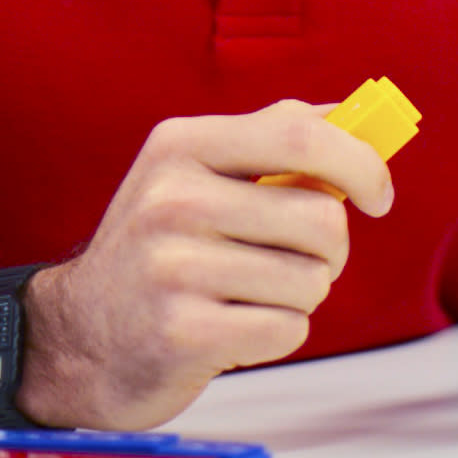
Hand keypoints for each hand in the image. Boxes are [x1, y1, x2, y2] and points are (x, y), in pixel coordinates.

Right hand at [16, 101, 393, 428]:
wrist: (79, 336)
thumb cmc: (163, 248)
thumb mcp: (200, 173)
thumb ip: (280, 139)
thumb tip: (363, 121)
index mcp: (182, 145)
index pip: (300, 137)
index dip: (360, 164)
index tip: (379, 195)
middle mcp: (171, 199)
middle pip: (320, 218)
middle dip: (331, 250)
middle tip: (297, 259)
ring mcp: (171, 267)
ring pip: (311, 280)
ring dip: (299, 296)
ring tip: (249, 294)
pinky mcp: (180, 333)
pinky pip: (288, 329)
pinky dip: (278, 333)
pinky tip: (234, 327)